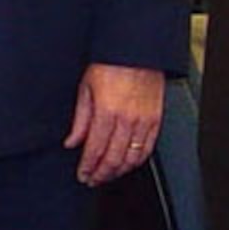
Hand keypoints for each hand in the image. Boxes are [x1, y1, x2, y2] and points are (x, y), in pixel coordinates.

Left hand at [63, 62, 163, 184]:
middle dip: (101, 174)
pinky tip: (128, 163)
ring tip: (108, 174)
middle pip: (113, 159)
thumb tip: (72, 141)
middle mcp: (126, 120)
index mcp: (106, 112)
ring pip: (132, 158)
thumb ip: (80, 120)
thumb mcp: (85, 88)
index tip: (83, 174)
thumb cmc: (111, 63)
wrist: (136, 50)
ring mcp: (143, 121)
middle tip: (93, 179)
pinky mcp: (156, 119)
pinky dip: (137, 160)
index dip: (88, 167)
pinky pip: (148, 148)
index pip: (94, 150)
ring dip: (118, 171)